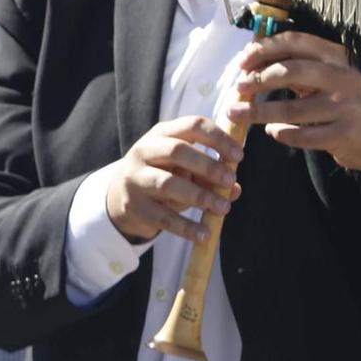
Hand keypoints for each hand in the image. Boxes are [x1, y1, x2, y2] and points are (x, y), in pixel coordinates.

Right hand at [104, 116, 243, 243]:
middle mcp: (144, 151)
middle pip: (177, 151)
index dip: (219, 139)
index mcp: (162, 134)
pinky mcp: (134, 205)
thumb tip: (234, 189)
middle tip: (230, 180)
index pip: (192, 126)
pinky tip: (204, 234)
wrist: (120, 195)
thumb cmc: (163, 174)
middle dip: (208, 165)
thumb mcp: (185, 167)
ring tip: (223, 208)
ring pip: (168, 183)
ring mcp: (136, 178)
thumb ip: (210, 175)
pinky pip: (163, 217)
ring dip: (200, 195)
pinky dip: (186, 227)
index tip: (239, 156)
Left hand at [228, 32, 360, 170]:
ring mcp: (345, 107)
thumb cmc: (334, 98)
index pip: (296, 42)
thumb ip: (290, 65)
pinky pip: (301, 136)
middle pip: (292, 71)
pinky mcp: (342, 134)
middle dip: (260, 79)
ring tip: (236, 113)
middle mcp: (343, 78)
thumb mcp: (319, 75)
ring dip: (257, 112)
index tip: (241, 62)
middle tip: (239, 88)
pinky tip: (272, 131)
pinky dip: (281, 133)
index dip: (265, 48)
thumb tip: (247, 60)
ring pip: (291, 109)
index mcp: (336, 56)